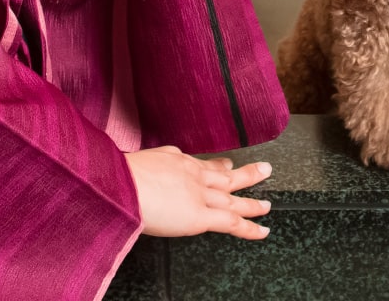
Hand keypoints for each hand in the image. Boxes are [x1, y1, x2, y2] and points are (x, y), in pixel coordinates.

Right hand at [123, 147, 272, 238]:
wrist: (121, 184)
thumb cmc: (121, 175)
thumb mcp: (141, 158)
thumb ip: (153, 162)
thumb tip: (156, 166)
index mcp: (178, 161)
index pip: (204, 165)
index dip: (219, 166)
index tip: (228, 165)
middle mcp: (193, 175)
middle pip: (225, 177)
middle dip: (245, 175)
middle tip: (264, 170)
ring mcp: (199, 195)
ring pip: (232, 199)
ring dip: (252, 203)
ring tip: (268, 206)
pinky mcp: (200, 216)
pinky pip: (231, 222)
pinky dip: (249, 227)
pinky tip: (262, 230)